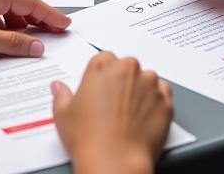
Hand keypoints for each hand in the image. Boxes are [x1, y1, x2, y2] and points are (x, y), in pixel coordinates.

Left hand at [0, 0, 70, 80]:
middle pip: (18, 2)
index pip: (33, 3)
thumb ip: (13, 44)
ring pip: (0, 5)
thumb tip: (36, 45)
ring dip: (13, 22)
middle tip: (48, 34)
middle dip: (34, 20)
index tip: (64, 24)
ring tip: (20, 41)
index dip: (51, 16)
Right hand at [52, 52, 170, 173]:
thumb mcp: (63, 115)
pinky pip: (163, 94)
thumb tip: (58, 87)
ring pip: (146, 80)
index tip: (100, 92)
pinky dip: (156, 102)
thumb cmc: (88, 139)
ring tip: (130, 114)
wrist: (115, 163)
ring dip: (141, 90)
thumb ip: (61, 94)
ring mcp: (150, 84)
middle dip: (122, 82)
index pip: (104, 60)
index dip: (102, 77)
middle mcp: (128, 68)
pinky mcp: (165, 101)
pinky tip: (145, 117)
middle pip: (127, 68)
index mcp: (102, 65)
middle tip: (114, 106)